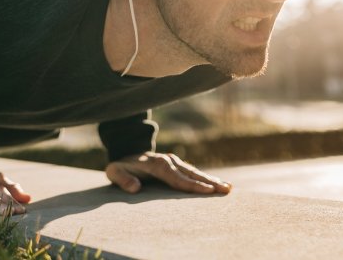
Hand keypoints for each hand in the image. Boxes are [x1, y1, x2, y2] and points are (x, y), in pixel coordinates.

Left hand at [106, 152, 231, 195]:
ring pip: (194, 172)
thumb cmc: (120, 165)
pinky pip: (192, 172)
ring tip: (228, 187)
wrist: (124, 150)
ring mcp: (173, 161)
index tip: (208, 191)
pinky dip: (205, 178)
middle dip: (209, 182)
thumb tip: (136, 188)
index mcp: (157, 165)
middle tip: (226, 189)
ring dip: (211, 180)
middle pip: (191, 174)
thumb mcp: (114, 171)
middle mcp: (168, 161)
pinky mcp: (176, 164)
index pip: (178, 178)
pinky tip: (217, 184)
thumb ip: (123, 179)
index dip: (193, 185)